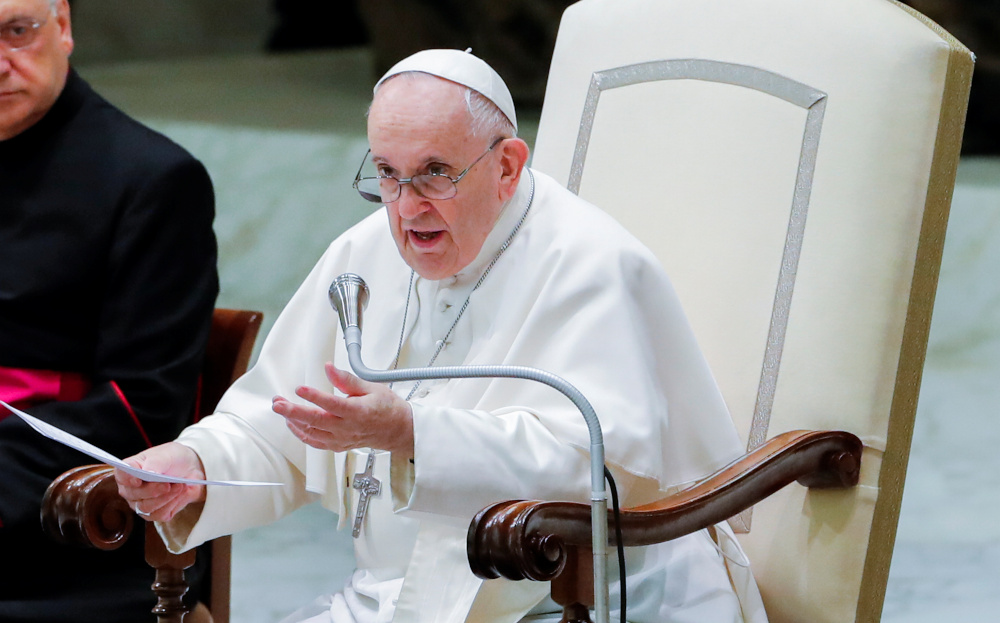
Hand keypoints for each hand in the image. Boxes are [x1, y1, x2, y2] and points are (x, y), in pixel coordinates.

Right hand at [114, 442, 206, 522]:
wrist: (190, 469)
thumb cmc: (173, 459)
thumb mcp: (167, 454)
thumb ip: (156, 462)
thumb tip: (149, 472)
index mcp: (130, 469)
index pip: (121, 474)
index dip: (127, 478)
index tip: (138, 480)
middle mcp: (131, 488)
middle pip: (133, 494)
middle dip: (153, 490)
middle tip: (169, 484)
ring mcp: (140, 503)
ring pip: (146, 508)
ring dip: (165, 497)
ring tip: (180, 486)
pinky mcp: (154, 513)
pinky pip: (159, 515)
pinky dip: (172, 504)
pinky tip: (180, 493)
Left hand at [272, 362, 413, 457]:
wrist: (397, 430)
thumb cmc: (387, 408)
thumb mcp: (371, 387)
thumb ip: (347, 379)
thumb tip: (329, 368)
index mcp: (357, 412)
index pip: (332, 405)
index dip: (314, 397)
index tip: (300, 388)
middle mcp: (347, 428)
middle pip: (315, 421)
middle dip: (293, 411)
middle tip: (278, 403)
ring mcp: (341, 439)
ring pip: (311, 433)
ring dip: (293, 420)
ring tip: (281, 407)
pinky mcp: (337, 445)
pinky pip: (314, 442)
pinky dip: (300, 433)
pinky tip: (291, 423)